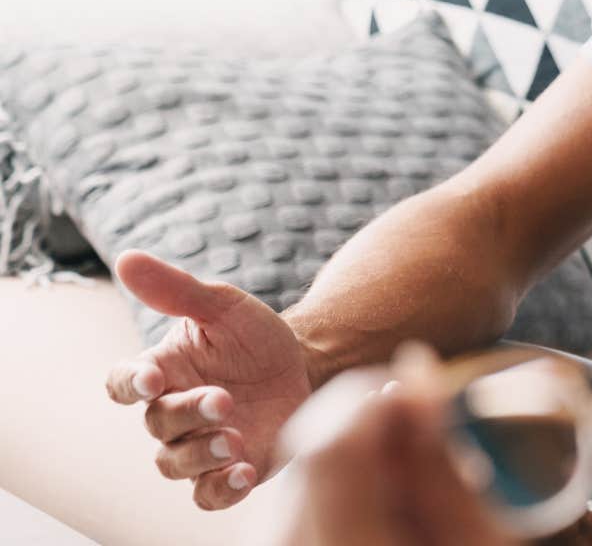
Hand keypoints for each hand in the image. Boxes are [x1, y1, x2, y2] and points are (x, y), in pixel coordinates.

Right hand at [104, 250, 314, 508]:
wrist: (306, 367)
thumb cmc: (254, 336)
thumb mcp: (225, 305)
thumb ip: (177, 290)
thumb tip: (126, 258)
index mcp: (162, 371)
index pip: (123, 383)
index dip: (130, 384)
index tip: (152, 378)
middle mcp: (172, 412)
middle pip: (157, 424)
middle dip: (188, 414)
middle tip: (224, 400)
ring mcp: (199, 445)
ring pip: (175, 464)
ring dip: (201, 455)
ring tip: (235, 441)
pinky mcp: (228, 471)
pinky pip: (207, 495)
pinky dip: (219, 489)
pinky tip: (241, 474)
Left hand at [275, 354, 515, 545]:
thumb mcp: (474, 540)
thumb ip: (439, 458)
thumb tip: (415, 369)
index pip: (335, 440)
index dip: (379, 400)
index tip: (427, 398)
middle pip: (315, 447)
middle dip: (376, 430)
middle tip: (437, 455)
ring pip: (304, 469)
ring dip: (362, 461)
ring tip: (418, 499)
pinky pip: (296, 501)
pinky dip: (344, 493)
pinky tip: (389, 520)